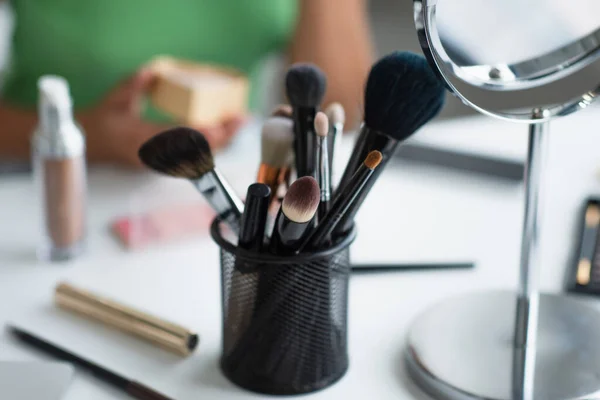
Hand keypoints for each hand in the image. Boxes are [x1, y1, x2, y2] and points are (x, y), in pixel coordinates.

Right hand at [78, 68, 244, 167]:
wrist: (91, 144)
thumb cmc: (102, 121)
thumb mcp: (116, 98)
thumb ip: (134, 84)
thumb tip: (153, 70)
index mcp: (140, 139)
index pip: (176, 139)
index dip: (200, 134)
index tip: (219, 126)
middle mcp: (154, 155)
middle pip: (195, 151)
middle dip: (222, 137)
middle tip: (240, 120)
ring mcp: (160, 162)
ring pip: (198, 157)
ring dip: (221, 142)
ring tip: (238, 125)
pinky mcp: (165, 164)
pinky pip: (194, 159)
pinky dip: (212, 147)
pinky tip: (226, 134)